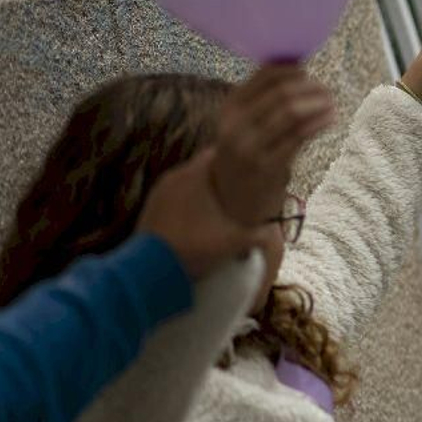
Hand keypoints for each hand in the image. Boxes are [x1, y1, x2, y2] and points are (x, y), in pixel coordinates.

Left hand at [138, 149, 276, 279]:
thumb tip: (270, 233)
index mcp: (194, 175)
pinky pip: (175, 197)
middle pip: (203, 167)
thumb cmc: (195, 246)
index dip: (236, 157)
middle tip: (239, 186)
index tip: (250, 165)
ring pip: (188, 183)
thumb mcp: (234, 242)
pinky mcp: (150, 208)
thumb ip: (257, 235)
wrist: (151, 269)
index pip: (217, 152)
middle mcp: (174, 176)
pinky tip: (198, 219)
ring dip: (203, 190)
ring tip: (220, 204)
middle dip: (221, 175)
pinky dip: (188, 203)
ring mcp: (159, 192)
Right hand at [211, 67, 336, 226]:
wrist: (232, 195)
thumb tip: (298, 66)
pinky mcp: (268, 164)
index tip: (308, 73)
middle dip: (310, 87)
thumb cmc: (247, 151)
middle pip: (281, 93)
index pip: (264, 76)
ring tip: (331, 103)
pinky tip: (330, 118)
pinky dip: (319, 122)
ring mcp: (250, 146)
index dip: (292, 71)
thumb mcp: (244, 122)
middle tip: (326, 89)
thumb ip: (263, 98)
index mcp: (230, 107)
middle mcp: (236, 124)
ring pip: (291, 112)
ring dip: (318, 103)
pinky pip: (299, 136)